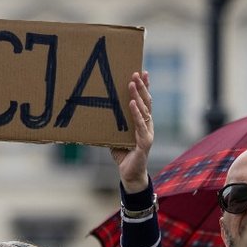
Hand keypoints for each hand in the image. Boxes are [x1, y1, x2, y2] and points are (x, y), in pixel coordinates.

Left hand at [110, 71, 152, 192]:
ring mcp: (148, 133)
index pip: (145, 101)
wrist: (130, 175)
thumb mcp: (115, 136)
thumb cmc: (123, 155)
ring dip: (138, 96)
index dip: (145, 87)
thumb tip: (99, 112)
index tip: (142, 71)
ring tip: (132, 83)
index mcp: (142, 123)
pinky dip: (136, 114)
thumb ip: (113, 124)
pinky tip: (131, 103)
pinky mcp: (145, 142)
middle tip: (136, 73)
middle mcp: (148, 125)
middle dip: (142, 86)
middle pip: (146, 102)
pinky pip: (140, 125)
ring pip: (144, 110)